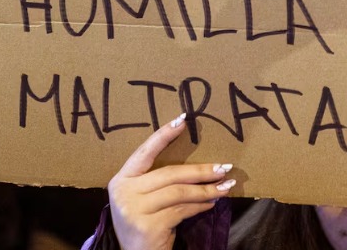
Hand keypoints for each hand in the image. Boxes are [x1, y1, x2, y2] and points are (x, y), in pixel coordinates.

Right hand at [107, 113, 235, 249]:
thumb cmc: (141, 221)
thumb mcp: (142, 198)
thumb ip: (158, 181)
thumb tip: (199, 167)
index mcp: (121, 179)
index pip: (144, 152)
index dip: (163, 135)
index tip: (182, 120)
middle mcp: (124, 192)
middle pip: (169, 174)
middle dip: (200, 170)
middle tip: (223, 167)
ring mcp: (134, 210)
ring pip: (179, 192)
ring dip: (206, 190)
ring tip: (224, 186)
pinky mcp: (148, 226)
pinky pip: (182, 210)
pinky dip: (200, 206)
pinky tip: (211, 203)